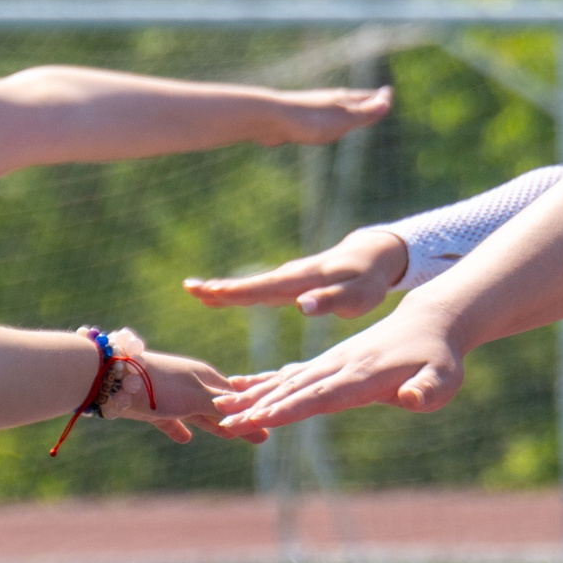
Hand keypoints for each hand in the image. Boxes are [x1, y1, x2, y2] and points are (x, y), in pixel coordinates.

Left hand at [101, 329, 257, 444]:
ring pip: (198, 413)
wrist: (113, 377)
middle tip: (260, 438)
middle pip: (221, 407)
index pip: (237, 399)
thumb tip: (250, 409)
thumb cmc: (160, 385)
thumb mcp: (197, 397)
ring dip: (213, 425)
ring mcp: (171, 395)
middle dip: (238, 421)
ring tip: (229, 438)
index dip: (253, 413)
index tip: (270, 428)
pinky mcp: (150, 406)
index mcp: (207, 378)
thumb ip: (221, 406)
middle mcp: (192, 384)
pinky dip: (179, 428)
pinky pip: (170, 420)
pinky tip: (185, 439)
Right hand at [185, 228, 408, 317]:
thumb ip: (331, 300)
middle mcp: (290, 277)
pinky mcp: (289, 283)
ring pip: (250, 286)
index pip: (265, 288)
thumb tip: (302, 306)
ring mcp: (288, 279)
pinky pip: (257, 288)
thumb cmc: (368, 280)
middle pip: (250, 285)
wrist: (374, 256)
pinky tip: (219, 297)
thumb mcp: (357, 295)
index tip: (209, 291)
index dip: (237, 292)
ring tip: (194, 291)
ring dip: (222, 290)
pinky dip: (237, 291)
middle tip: (189, 287)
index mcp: (303, 281)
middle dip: (220, 288)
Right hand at [213, 307, 464, 434]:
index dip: (291, 408)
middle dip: (259, 406)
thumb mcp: (444, 377)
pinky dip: (266, 381)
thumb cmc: (441, 357)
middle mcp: (342, 366)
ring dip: (253, 394)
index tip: (260, 418)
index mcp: (365, 375)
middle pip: (295, 389)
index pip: (322, 396)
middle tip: (224, 421)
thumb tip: (414, 398)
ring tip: (219, 406)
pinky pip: (293, 374)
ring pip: (287, 380)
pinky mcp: (331, 362)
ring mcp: (333, 362)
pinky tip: (241, 390)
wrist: (433, 321)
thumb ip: (428, 390)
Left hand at [255, 85, 393, 147]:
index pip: (367, 98)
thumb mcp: (344, 119)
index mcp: (343, 100)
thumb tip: (387, 100)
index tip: (388, 92)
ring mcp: (315, 108)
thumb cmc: (310, 120)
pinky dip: (331, 118)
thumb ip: (365, 113)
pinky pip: (322, 118)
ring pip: (337, 107)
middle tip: (377, 98)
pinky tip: (324, 124)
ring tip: (353, 110)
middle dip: (366, 100)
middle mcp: (330, 101)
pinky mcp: (301, 118)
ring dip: (348, 109)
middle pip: (353, 100)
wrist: (271, 118)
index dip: (379, 98)